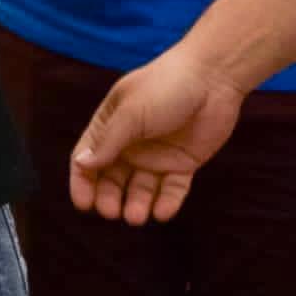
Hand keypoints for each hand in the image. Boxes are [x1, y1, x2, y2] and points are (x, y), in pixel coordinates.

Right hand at [68, 43, 245, 223]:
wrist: (213, 79)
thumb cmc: (164, 87)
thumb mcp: (130, 113)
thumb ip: (107, 142)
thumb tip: (82, 165)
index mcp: (111, 125)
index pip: (88, 158)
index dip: (82, 182)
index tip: (84, 205)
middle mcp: (130, 144)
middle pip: (112, 179)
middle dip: (109, 198)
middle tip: (112, 212)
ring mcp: (157, 156)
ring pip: (140, 189)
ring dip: (136, 204)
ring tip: (137, 217)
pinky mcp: (183, 164)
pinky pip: (171, 189)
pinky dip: (166, 203)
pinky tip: (162, 212)